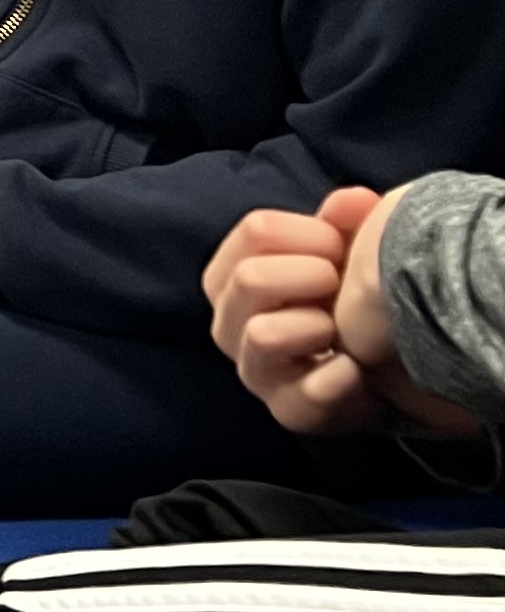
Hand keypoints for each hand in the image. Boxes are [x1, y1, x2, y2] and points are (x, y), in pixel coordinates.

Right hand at [207, 198, 363, 430]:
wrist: (382, 371)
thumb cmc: (347, 302)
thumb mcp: (340, 256)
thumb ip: (341, 222)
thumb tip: (354, 200)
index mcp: (231, 276)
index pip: (256, 230)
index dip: (312, 233)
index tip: (340, 250)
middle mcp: (228, 323)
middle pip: (251, 278)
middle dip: (312, 276)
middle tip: (340, 288)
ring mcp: (253, 371)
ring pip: (264, 335)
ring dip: (316, 326)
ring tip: (341, 332)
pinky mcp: (287, 412)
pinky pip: (308, 392)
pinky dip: (340, 376)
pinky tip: (356, 368)